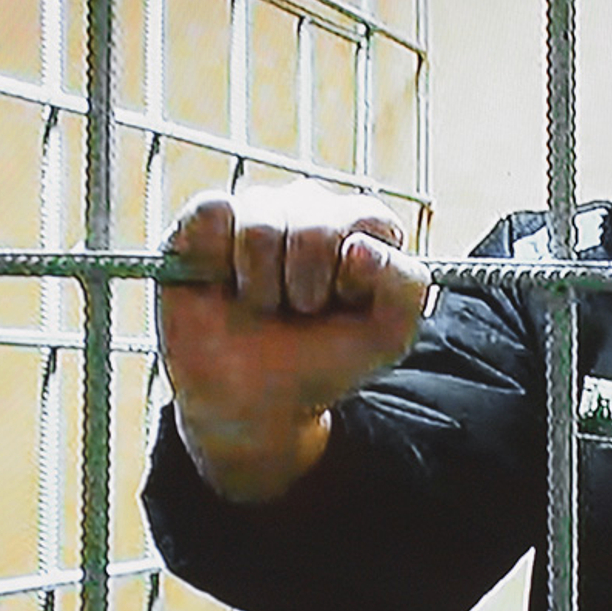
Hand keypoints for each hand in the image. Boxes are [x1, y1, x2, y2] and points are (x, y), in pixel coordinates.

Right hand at [159, 179, 432, 501]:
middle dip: (306, 288)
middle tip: (298, 311)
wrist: (253, 402)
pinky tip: (224, 284)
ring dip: (261, 287)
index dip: (356, 276)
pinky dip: (216, 262)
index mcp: (361, 227)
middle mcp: (311, 208)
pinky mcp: (206, 218)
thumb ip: (405, 287)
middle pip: (314, 225)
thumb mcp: (388, 338)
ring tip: (262, 304)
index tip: (345, 306)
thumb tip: (358, 246)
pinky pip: (214, 213)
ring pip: (260, 226)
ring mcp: (258, 209)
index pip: (370, 220)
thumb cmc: (322, 361)